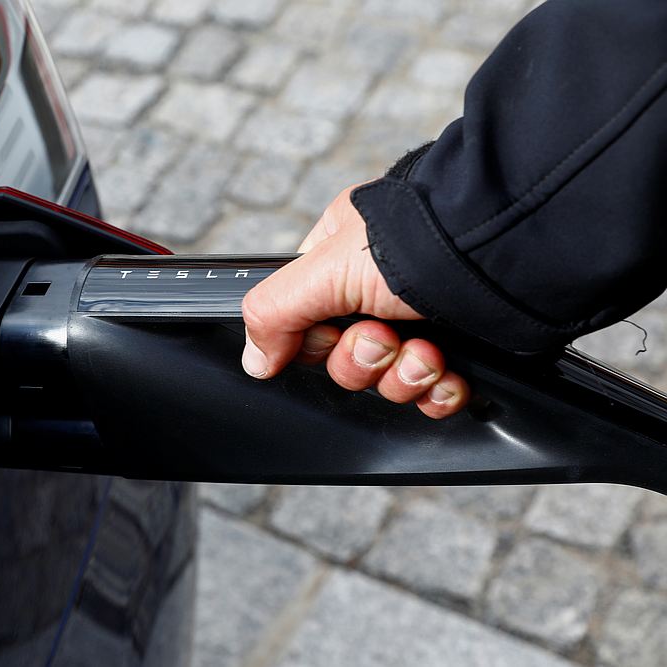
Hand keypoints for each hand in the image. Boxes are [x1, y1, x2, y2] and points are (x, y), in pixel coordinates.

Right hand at [241, 185, 469, 418]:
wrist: (504, 259)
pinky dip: (438, 393)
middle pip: (345, 358)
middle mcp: (380, 289)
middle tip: (384, 338)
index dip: (316, 341)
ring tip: (426, 354)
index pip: (304, 320)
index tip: (331, 332)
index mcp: (341, 258)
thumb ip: (273, 312)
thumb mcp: (323, 270)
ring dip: (403, 377)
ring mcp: (422, 319)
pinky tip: (449, 376)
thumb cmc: (416, 245)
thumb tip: (254, 360)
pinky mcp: (462, 348)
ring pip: (388, 381)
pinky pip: (433, 394)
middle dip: (364, 360)